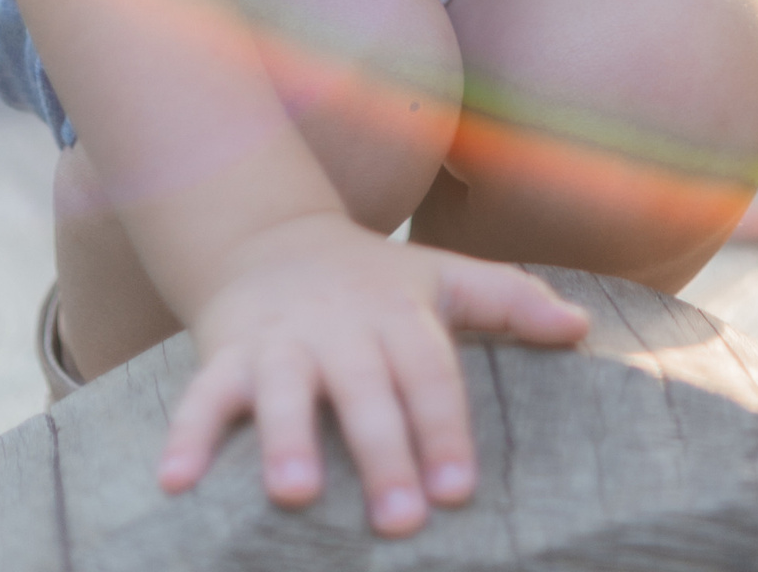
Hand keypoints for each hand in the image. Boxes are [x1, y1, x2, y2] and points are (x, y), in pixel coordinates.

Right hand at [161, 208, 586, 533]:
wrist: (271, 238)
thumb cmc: (374, 281)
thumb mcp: (442, 279)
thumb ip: (508, 303)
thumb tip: (581, 329)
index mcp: (398, 314)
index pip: (429, 373)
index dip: (445, 428)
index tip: (459, 491)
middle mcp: (340, 328)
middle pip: (364, 389)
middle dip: (382, 451)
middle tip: (400, 520)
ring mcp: (280, 342)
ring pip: (282, 389)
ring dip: (286, 439)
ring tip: (293, 494)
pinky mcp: (226, 354)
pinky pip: (201, 395)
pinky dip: (186, 436)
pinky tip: (175, 484)